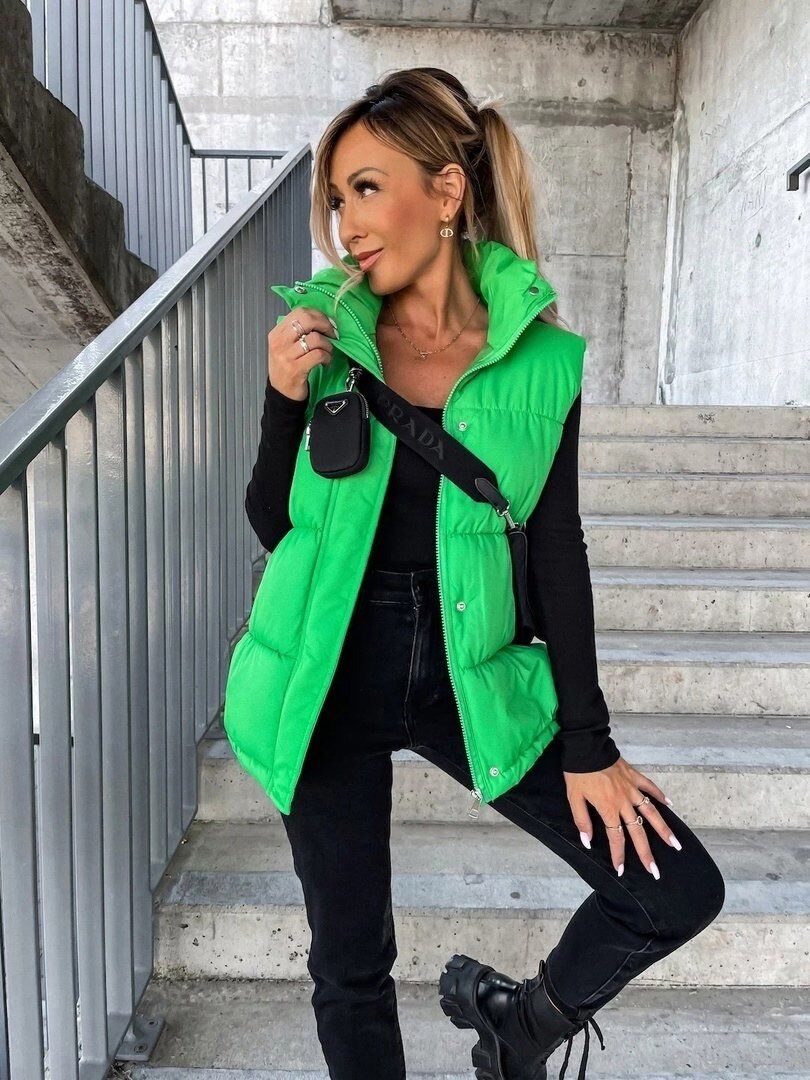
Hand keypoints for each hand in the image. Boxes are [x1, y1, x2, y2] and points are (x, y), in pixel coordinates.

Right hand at [268, 306, 338, 400]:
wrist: (281, 392)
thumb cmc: (287, 367)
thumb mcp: (286, 346)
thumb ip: (298, 331)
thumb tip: (322, 320)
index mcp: (277, 333)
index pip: (300, 312)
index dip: (318, 315)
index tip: (327, 324)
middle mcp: (279, 342)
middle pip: (307, 320)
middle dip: (325, 325)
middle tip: (332, 334)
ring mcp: (286, 356)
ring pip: (315, 339)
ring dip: (327, 345)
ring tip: (327, 352)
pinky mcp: (296, 369)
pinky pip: (318, 355)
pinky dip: (327, 357)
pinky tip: (325, 362)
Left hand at [564, 757, 680, 878]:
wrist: (586, 746)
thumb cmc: (578, 772)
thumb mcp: (574, 798)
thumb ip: (582, 820)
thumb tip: (587, 842)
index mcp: (608, 809)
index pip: (616, 838)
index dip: (618, 855)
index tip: (621, 871)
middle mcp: (624, 802)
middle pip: (638, 832)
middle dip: (646, 854)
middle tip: (655, 871)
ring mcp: (632, 789)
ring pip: (651, 813)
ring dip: (663, 830)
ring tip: (674, 844)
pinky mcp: (634, 776)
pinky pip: (650, 787)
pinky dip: (659, 796)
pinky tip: (668, 805)